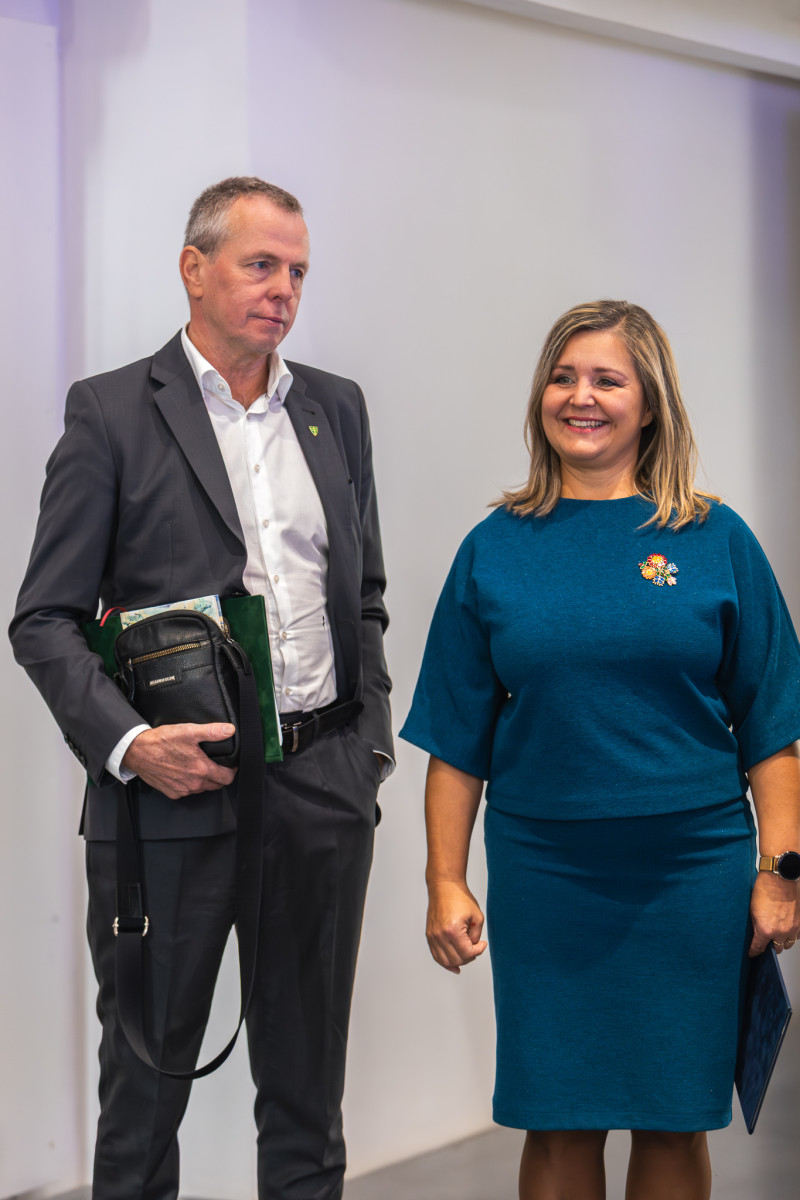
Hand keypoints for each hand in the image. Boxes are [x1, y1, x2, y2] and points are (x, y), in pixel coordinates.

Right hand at [121, 723, 237, 799]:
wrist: (137, 751)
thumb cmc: (161, 741)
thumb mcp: (188, 731)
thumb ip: (212, 731)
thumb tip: (229, 730)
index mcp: (201, 770)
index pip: (227, 778)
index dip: (231, 771)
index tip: (230, 764)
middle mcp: (193, 784)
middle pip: (216, 785)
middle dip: (219, 775)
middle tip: (216, 763)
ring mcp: (182, 790)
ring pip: (202, 789)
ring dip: (205, 780)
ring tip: (199, 766)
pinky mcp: (171, 792)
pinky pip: (187, 791)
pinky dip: (190, 784)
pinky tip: (185, 772)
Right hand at [426, 880, 487, 973]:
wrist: (444, 887)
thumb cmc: (460, 898)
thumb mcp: (477, 916)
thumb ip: (476, 936)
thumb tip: (472, 947)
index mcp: (452, 930)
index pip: (467, 953)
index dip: (478, 951)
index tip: (483, 944)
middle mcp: (440, 935)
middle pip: (457, 960)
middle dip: (470, 957)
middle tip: (476, 948)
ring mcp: (432, 936)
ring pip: (445, 961)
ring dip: (458, 962)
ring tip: (466, 954)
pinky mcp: (429, 935)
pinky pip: (436, 956)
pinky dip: (445, 963)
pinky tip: (454, 966)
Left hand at [748, 871, 799, 955]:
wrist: (780, 878)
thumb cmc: (765, 890)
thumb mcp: (753, 910)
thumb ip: (756, 926)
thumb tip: (757, 934)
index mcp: (766, 930)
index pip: (758, 948)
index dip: (754, 952)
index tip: (752, 953)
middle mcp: (781, 932)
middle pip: (776, 948)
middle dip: (770, 944)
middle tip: (766, 938)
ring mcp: (793, 928)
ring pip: (788, 943)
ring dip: (782, 940)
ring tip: (777, 932)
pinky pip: (797, 936)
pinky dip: (792, 934)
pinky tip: (787, 927)